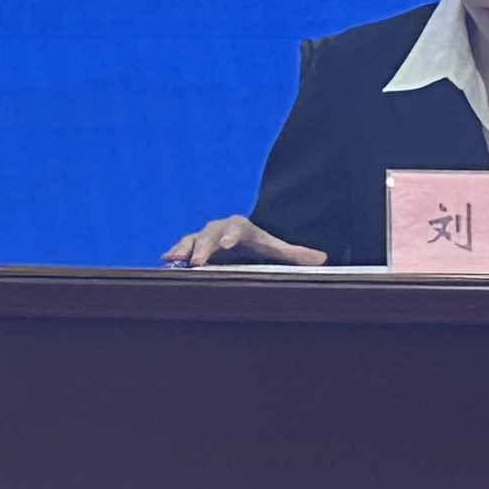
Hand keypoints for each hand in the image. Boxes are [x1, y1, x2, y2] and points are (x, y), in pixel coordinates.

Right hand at [164, 213, 327, 268]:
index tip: (226, 244)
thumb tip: (323, 259)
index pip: (236, 228)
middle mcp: (219, 229)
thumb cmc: (260, 245)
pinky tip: (165, 261)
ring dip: (183, 248)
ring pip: (192, 239)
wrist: (242, 238)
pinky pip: (182, 247)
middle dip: (203, 247)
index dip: (230, 235)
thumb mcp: (277, 249)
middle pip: (210, 234)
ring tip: (172, 258)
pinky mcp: (194, 247)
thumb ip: (295, 254)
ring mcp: (204, 237)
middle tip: (196, 261)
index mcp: (240, 227)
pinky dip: (174, 253)